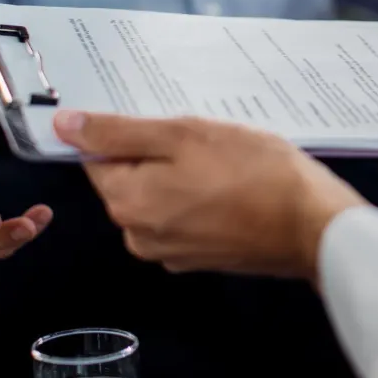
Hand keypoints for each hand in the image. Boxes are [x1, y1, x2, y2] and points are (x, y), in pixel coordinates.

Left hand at [53, 111, 367, 279]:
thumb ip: (119, 133)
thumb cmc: (255, 173)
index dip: (128, 131)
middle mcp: (139, 236)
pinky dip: (203, 197)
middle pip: (131, 179)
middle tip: (203, 137)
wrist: (313, 225)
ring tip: (225, 159)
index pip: (99, 157)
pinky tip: (234, 183)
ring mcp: (172, 252)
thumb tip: (64, 126)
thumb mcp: (185, 136)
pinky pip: (187, 216)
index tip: (163, 120)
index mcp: (126, 203)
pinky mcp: (202, 258)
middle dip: (160, 154)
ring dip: (184, 174)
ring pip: (162, 197)